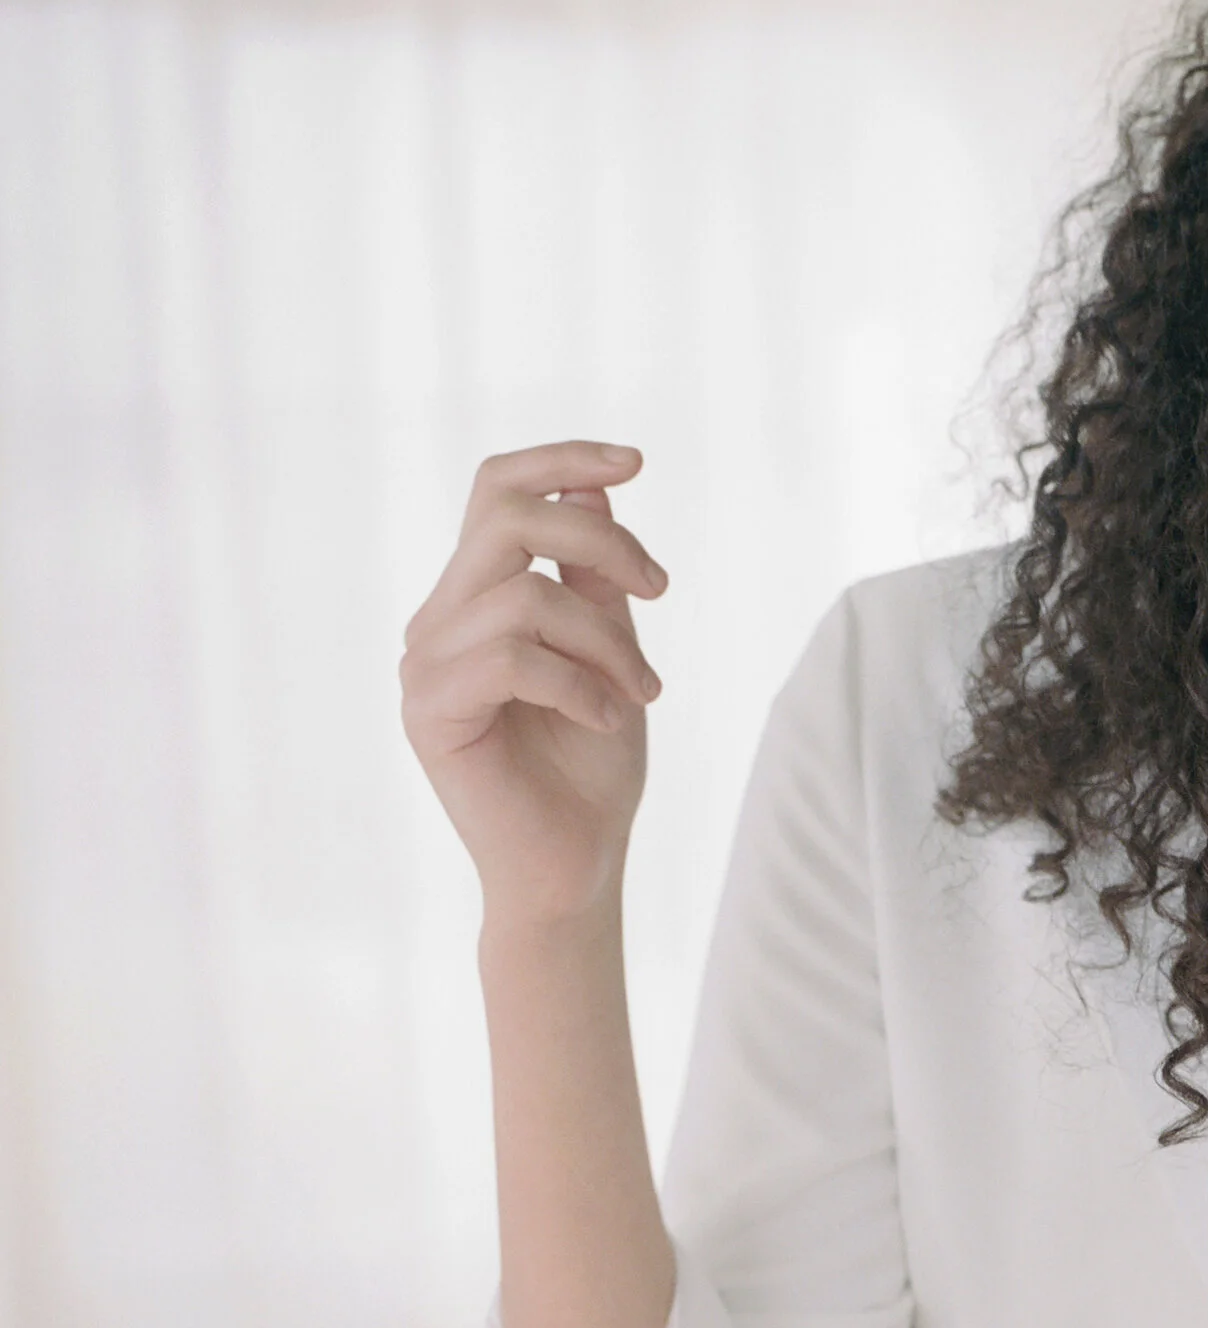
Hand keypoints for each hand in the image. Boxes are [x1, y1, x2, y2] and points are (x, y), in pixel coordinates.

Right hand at [399, 441, 669, 927]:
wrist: (577, 866)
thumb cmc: (592, 769)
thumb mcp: (611, 653)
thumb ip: (595, 578)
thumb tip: (594, 487)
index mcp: (476, 597)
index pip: (498, 491)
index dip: (561, 460)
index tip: (636, 463)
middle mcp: (440, 620)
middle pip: (507, 517)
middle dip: (601, 541)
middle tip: (660, 590)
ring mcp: (426, 665)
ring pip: (524, 596)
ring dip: (607, 641)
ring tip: (640, 693)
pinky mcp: (431, 712)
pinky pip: (511, 658)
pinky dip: (578, 683)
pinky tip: (605, 720)